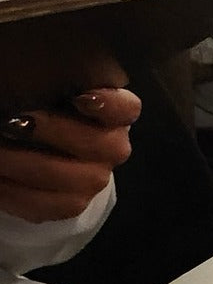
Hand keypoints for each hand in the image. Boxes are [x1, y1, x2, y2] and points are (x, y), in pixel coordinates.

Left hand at [0, 87, 141, 222]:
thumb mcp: (43, 92)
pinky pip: (49, 206)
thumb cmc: (34, 109)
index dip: (110, 105)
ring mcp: (95, 178)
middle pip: (104, 145)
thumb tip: (26, 77)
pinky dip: (15, 193)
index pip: (127, 109)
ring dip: (25, 164)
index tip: (79, 98)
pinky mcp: (72, 205)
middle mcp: (112, 147)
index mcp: (112, 114)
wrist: (29, 148)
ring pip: (74, 180)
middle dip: (56, 133)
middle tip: (14, 122)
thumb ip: (47, 85)